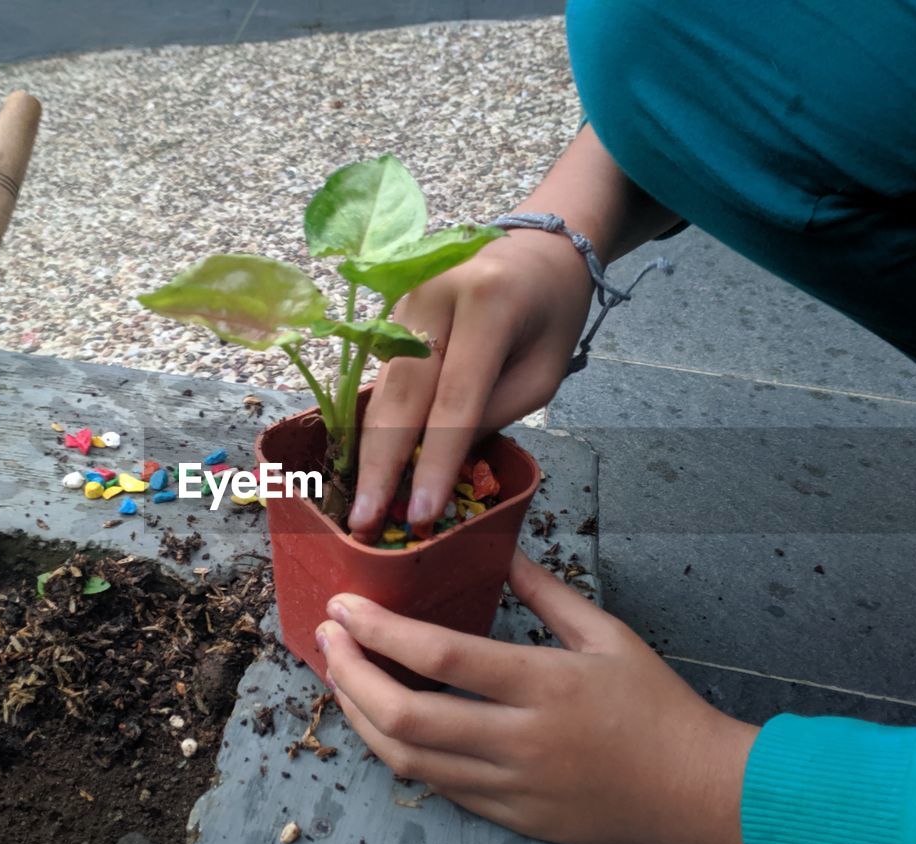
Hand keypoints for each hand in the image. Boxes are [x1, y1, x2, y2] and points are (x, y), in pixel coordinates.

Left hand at [317, 550, 759, 843]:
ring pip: (409, 761)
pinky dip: (402, 753)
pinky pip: (438, 788)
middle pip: (405, 718)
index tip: (342, 605)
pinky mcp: (511, 819)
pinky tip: (386, 721)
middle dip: (350, 676)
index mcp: (545, 686)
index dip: (379, 630)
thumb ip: (546, 592)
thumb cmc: (658, 706)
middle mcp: (520, 741)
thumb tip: (501, 549)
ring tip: (342, 678)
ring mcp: (512, 788)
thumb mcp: (608, 634)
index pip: (440, 657)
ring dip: (361, 717)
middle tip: (329, 640)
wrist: (700, 794)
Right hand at [347, 229, 594, 539]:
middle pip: (401, 395)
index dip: (436, 462)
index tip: (421, 514)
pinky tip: (372, 468)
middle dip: (383, 466)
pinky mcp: (390, 311)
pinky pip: (383, 378)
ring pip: (384, 389)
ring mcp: (403, 299)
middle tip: (366, 523)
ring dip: (372, 452)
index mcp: (487, 304)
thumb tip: (440, 463)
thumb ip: (495, 413)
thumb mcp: (544, 371)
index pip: (455, 399)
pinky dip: (378, 426)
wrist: (538, 248)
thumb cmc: (551, 314)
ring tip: (364, 507)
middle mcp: (433, 295)